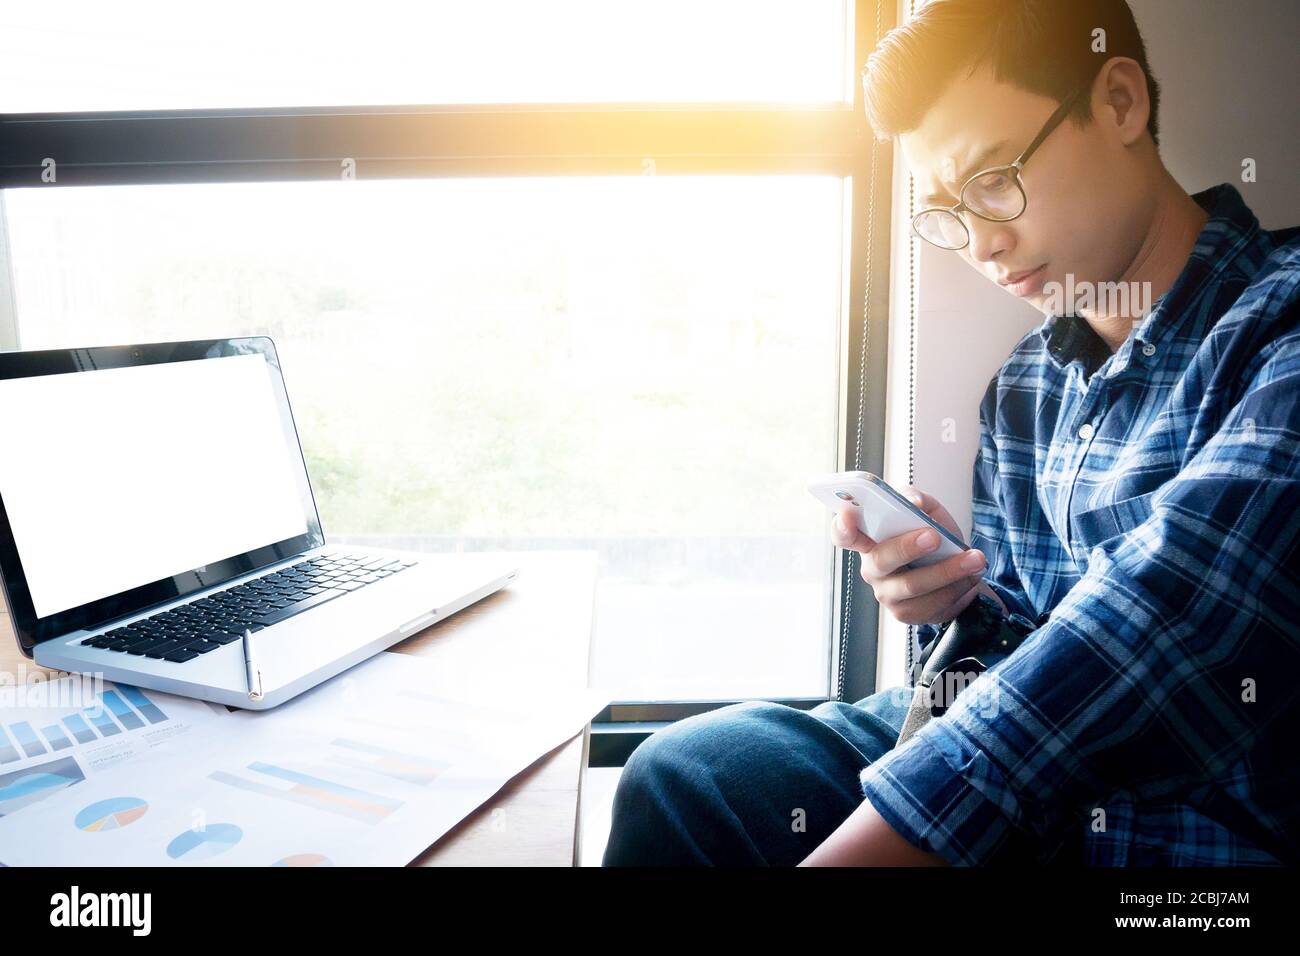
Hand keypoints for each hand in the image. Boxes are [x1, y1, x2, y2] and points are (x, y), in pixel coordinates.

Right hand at [830, 484, 1005, 625]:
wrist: (957, 572)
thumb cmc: (934, 536)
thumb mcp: (927, 510)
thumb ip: (916, 498)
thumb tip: (913, 504)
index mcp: (869, 539)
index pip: (844, 535)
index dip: (842, 525)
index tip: (848, 513)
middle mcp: (872, 568)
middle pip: (881, 560)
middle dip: (908, 547)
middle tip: (935, 537)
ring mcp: (887, 594)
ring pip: (914, 585)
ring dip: (949, 571)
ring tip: (976, 559)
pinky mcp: (906, 614)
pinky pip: (932, 603)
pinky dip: (957, 588)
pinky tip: (972, 577)